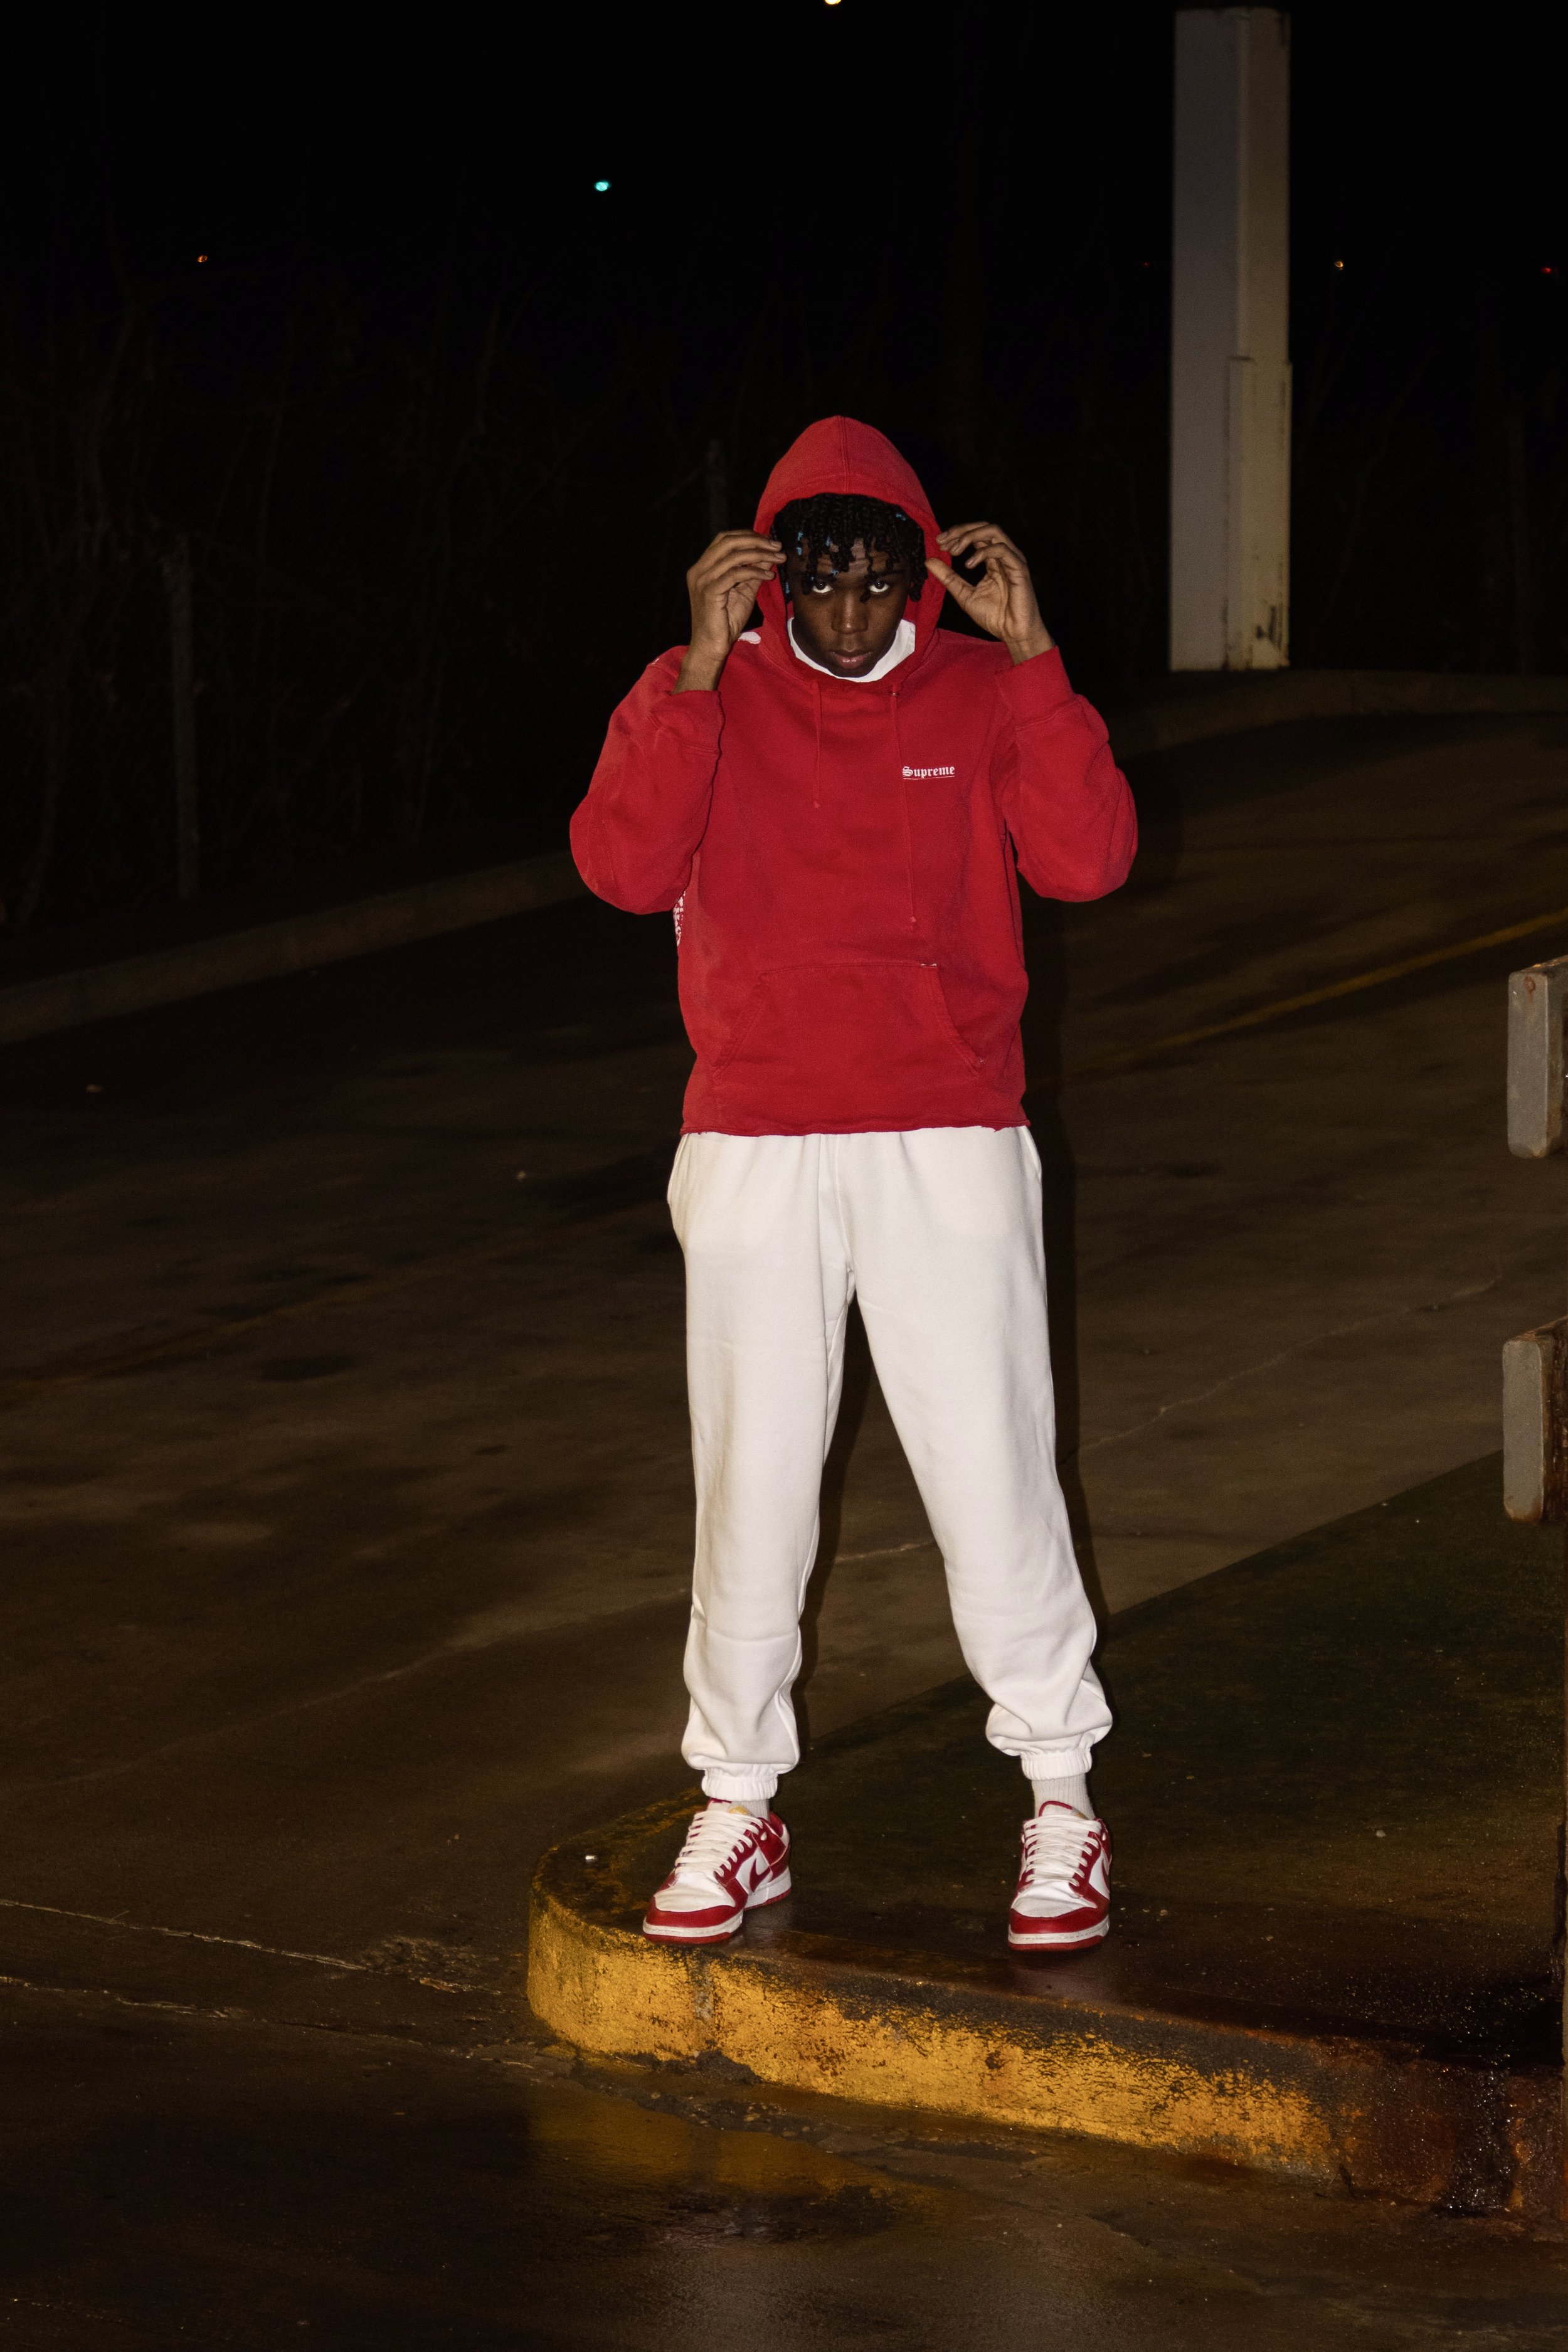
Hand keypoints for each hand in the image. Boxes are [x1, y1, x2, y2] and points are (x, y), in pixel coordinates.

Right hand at [674, 531, 782, 691]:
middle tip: (777, 546)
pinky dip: (755, 571)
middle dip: (756, 541)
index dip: (747, 536)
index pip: (724, 539)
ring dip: (760, 555)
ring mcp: (702, 580)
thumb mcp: (743, 591)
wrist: (711, 646)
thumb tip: (769, 554)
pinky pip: (736, 574)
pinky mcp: (710, 592)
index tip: (769, 541)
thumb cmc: (725, 621)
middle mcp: (699, 570)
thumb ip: (753, 572)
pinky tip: (769, 576)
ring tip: (779, 559)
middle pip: (728, 541)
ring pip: (734, 556)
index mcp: (703, 567)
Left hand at [926, 523, 1053, 664]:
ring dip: (970, 536)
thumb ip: (948, 577)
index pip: (975, 536)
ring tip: (954, 551)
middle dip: (961, 530)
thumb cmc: (994, 616)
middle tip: (943, 542)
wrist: (1013, 633)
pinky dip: (983, 552)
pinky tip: (969, 564)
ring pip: (993, 531)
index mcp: (992, 559)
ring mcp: (1012, 559)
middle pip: (983, 527)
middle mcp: (1003, 555)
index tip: (938, 543)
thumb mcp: (963, 594)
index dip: (956, 534)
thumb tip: (929, 561)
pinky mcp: (1019, 567)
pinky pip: (1001, 549)